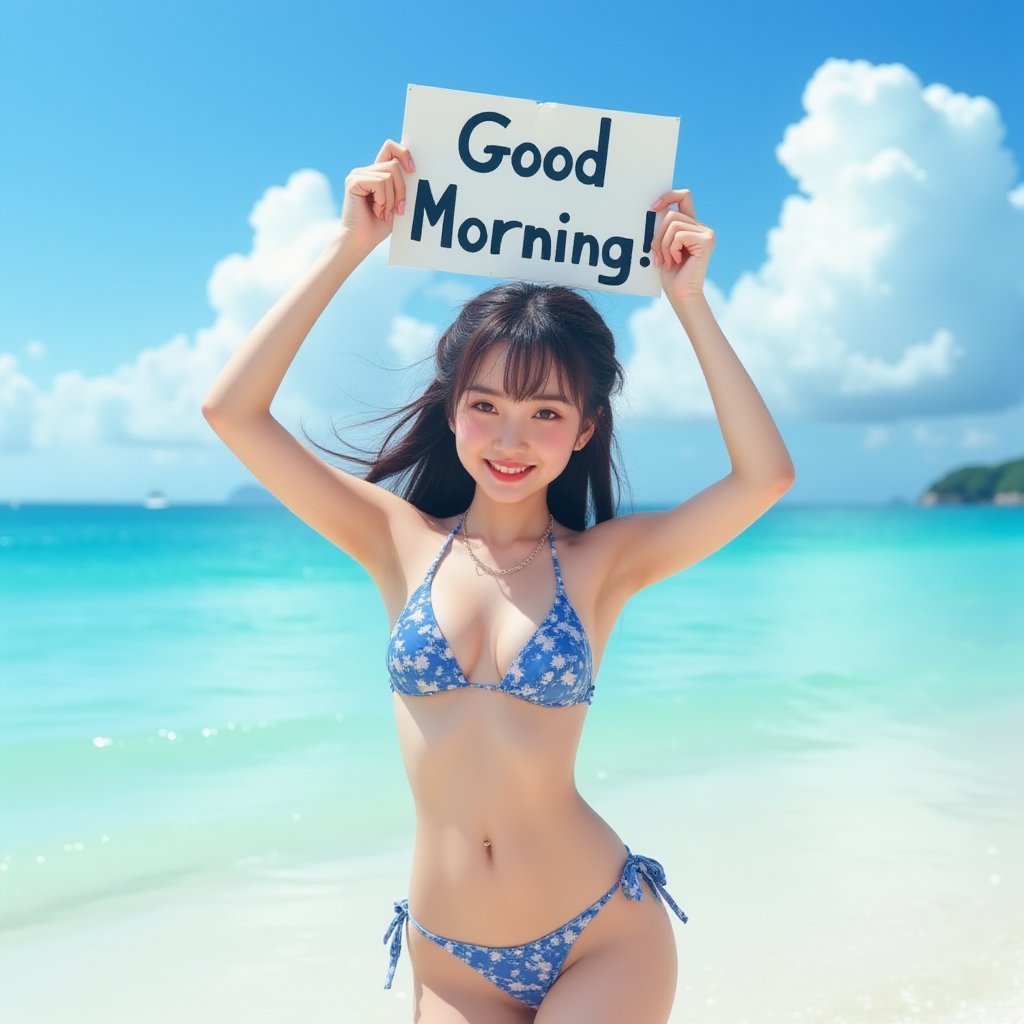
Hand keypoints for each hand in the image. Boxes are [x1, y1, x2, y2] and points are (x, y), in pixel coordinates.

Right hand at [338, 139, 414, 255]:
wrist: (362, 241)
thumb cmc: (379, 226)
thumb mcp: (397, 203)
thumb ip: (402, 185)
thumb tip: (414, 168)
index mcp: (376, 173)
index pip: (390, 148)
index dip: (403, 152)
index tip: (413, 169)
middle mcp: (366, 170)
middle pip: (394, 165)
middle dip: (401, 190)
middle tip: (397, 210)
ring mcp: (358, 174)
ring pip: (389, 175)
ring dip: (391, 199)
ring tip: (383, 213)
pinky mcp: (353, 181)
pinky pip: (380, 183)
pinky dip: (383, 200)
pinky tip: (376, 211)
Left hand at [649, 189, 714, 302]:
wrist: (681, 294)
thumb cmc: (670, 274)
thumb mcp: (662, 246)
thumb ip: (663, 228)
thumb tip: (654, 208)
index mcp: (692, 227)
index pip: (683, 197)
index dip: (668, 196)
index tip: (652, 208)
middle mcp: (702, 228)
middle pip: (671, 214)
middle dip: (658, 236)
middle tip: (658, 256)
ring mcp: (706, 233)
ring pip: (673, 224)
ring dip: (663, 245)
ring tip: (666, 261)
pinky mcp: (706, 240)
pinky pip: (678, 235)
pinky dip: (671, 250)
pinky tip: (675, 262)